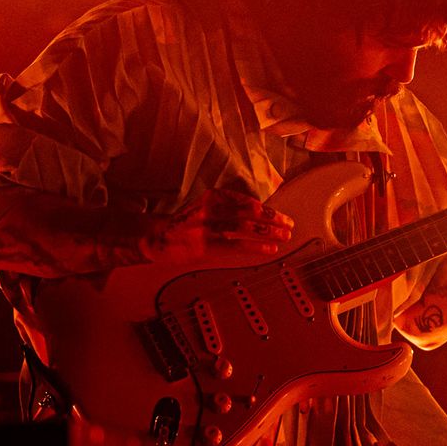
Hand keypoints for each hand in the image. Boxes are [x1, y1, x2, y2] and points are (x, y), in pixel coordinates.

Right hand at [139, 188, 293, 263]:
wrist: (158, 238)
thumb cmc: (186, 224)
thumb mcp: (205, 206)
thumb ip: (228, 207)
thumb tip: (258, 214)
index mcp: (213, 196)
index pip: (245, 201)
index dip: (265, 209)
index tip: (279, 216)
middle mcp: (211, 209)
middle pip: (249, 213)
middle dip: (272, 219)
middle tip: (289, 225)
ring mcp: (209, 227)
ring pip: (246, 229)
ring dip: (269, 233)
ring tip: (284, 237)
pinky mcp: (207, 246)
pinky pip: (237, 246)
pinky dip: (257, 247)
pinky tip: (270, 249)